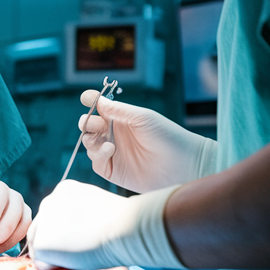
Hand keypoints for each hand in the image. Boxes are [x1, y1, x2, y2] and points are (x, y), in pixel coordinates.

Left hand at [27, 180, 182, 269]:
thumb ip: (80, 215)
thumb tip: (74, 235)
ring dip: (55, 256)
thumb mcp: (96, 209)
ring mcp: (42, 221)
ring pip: (40, 245)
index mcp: (64, 190)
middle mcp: (49, 201)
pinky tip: (76, 263)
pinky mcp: (41, 242)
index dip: (67, 231)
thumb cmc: (122, 223)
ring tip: (80, 258)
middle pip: (42, 228)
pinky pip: (43, 263)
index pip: (55, 215)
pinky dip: (56, 269)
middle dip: (55, 243)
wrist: (125, 227)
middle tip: (78, 254)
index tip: (84, 238)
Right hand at [78, 94, 216, 192]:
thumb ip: (118, 109)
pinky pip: (96, 163)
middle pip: (89, 126)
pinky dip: (97, 156)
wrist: (182, 165)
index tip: (86, 98)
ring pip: (89, 144)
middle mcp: (115, 135)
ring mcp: (113, 153)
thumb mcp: (142, 117)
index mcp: (122, 119)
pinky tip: (109, 151)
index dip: (91, 102)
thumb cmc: (167, 136)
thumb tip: (97, 100)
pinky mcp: (114, 171)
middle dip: (87, 122)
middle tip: (96, 124)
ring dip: (90, 139)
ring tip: (105, 141)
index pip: (100, 108)